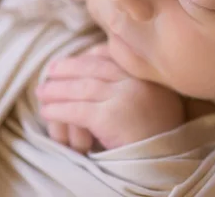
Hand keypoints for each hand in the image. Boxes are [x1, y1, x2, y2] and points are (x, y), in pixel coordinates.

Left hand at [36, 44, 185, 150]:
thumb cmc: (164, 132)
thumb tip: (108, 74)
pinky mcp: (110, 118)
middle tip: (49, 71)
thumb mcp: (157, 99)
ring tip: (42, 92)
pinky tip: (46, 111)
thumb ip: (136, 84)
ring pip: (81, 87)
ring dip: (56, 89)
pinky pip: (77, 110)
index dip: (85, 57)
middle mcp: (135, 81)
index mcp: (146, 73)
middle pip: (92, 68)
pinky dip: (58, 110)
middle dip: (67, 68)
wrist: (172, 159)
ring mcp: (123, 97)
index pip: (109, 55)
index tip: (71, 60)